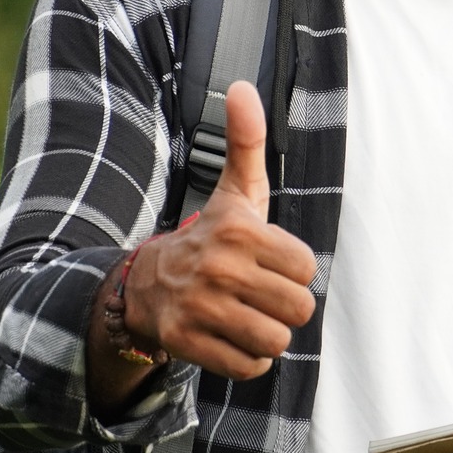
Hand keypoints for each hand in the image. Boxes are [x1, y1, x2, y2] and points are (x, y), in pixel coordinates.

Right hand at [122, 81, 317, 378]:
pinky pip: (249, 367)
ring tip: (248, 316)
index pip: (307, 268)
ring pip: (276, 340)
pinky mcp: (187, 344)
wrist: (145, 286)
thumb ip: (247, 141)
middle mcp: (219, 268)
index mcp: (238, 230)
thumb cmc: (210, 237)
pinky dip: (249, 360)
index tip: (271, 263)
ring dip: (269, 335)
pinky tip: (234, 338)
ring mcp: (201, 308)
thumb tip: (241, 85)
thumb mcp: (235, 191)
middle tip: (261, 294)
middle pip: (298, 308)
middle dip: (285, 306)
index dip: (294, 270)